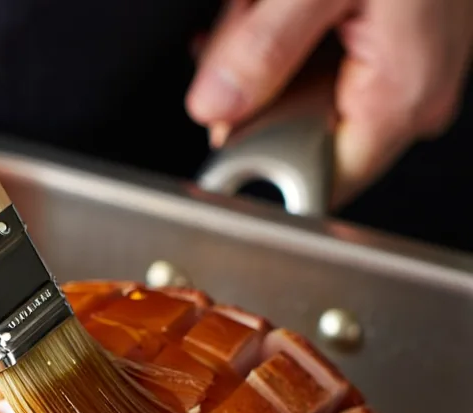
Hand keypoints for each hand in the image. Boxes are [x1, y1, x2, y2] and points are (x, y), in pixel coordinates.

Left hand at [186, 0, 472, 203]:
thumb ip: (263, 49)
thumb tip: (214, 107)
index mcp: (402, 95)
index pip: (314, 180)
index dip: (258, 160)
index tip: (221, 125)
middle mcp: (413, 94)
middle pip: (300, 134)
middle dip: (256, 89)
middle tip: (248, 26)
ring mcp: (408, 69)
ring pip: (302, 97)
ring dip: (268, 55)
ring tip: (267, 5)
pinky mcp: (397, 42)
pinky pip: (319, 62)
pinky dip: (288, 35)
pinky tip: (278, 5)